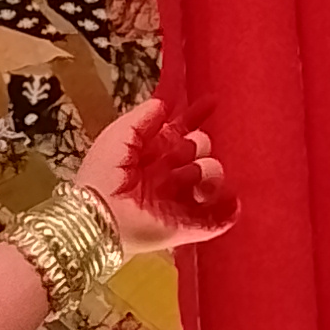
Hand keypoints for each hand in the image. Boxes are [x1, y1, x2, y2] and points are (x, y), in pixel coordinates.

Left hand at [79, 94, 239, 252]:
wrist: (98, 217)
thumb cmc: (102, 174)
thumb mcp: (118, 136)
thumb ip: (141, 117)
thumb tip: (164, 104)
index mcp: (153, 153)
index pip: (182, 131)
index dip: (196, 116)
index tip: (212, 102)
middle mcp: (168, 174)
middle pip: (202, 149)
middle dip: (198, 145)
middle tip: (182, 154)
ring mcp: (177, 201)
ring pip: (213, 178)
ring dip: (207, 173)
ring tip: (189, 180)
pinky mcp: (183, 227)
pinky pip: (214, 220)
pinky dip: (228, 211)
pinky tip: (231, 202)